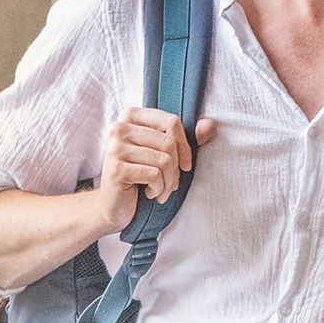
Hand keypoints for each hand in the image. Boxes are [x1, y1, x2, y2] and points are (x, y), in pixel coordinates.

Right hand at [99, 108, 215, 225]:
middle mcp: (119, 127)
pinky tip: (149, 193)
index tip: (185, 165)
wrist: (113, 206)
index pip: (171, 121)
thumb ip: (186, 138)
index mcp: (130, 116)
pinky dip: (158, 189)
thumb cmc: (141, 177)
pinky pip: (154, 174)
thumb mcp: (163, 154)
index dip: (185, 145)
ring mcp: (115, 147)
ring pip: (164, 160)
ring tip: (160, 190)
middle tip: (170, 183)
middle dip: (175, 169)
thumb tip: (211, 124)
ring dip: (168, 182)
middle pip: (169, 142)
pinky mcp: (117, 169)